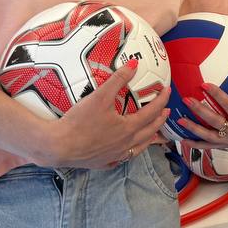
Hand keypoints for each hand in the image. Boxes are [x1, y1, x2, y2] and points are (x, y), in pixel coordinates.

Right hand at [33, 60, 169, 168]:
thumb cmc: (79, 122)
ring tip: (154, 134)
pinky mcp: (102, 163)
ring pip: (138, 148)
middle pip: (149, 132)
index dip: (162, 101)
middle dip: (160, 120)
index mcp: (127, 128)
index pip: (151, 113)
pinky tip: (125, 151)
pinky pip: (121, 158)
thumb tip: (134, 64)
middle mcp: (125, 144)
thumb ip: (118, 79)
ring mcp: (114, 156)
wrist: (58, 146)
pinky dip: (128, 152)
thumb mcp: (100, 96)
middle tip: (166, 112)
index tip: (168, 91)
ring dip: (148, 139)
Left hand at [176, 62, 227, 152]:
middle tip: (187, 100)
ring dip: (193, 128)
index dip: (217, 95)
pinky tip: (183, 140)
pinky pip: (207, 147)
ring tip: (180, 120)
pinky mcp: (225, 145)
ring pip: (207, 136)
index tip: (205, 84)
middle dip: (199, 110)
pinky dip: (194, 144)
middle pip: (214, 121)